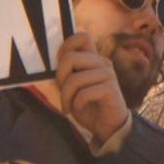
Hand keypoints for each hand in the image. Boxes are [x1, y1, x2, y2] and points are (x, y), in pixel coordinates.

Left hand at [57, 33, 130, 147]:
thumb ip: (67, 73)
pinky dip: (76, 105)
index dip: (65, 48)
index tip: (62, 69)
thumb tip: (52, 61)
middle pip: (70, 57)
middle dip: (60, 77)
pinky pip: (84, 93)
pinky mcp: (111, 88)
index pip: (81, 37)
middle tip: (63, 92)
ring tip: (69, 106)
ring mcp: (108, 74)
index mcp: (94, 59)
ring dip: (66, 97)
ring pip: (75, 79)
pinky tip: (78, 110)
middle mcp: (102, 62)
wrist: (107, 127)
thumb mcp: (73, 87)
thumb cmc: (88, 106)